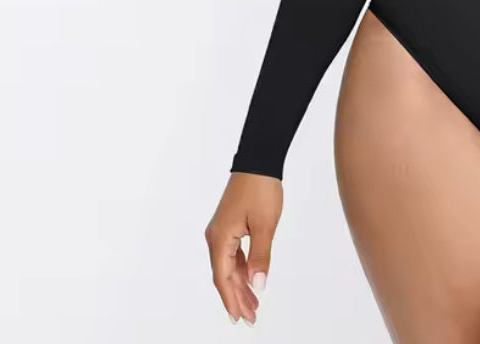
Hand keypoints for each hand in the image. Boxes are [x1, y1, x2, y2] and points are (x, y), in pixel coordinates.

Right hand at [205, 171, 282, 324]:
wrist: (258, 161)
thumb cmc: (260, 188)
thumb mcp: (264, 225)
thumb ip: (260, 257)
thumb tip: (258, 285)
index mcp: (219, 239)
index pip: (223, 278)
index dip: (232, 300)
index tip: (241, 317)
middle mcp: (215, 237)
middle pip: (224, 275)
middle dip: (237, 297)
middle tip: (250, 317)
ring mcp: (221, 231)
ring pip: (229, 266)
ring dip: (240, 285)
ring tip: (252, 304)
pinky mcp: (229, 226)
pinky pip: (233, 254)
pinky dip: (241, 269)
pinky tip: (250, 279)